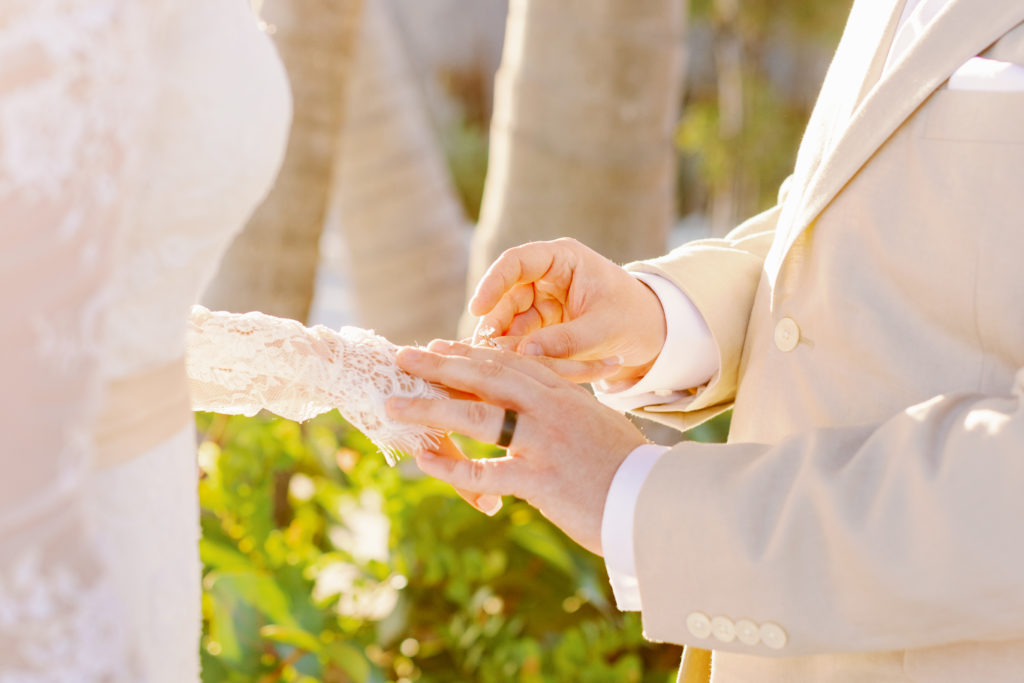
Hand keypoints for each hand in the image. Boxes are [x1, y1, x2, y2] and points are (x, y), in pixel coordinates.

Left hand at [385, 340, 647, 554]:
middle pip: (484, 377)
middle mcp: (550, 409)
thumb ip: (565, 411)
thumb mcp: (596, 425)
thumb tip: (540, 408)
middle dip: (439, 366)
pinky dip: (451, 466)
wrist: (656, 502)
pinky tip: (424, 461)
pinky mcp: (540, 479)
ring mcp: (543, 442)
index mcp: (564, 393)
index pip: (508, 363)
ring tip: (394, 406)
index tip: (439, 346)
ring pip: (476, 416)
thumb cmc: (627, 468)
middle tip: (402, 358)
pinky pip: (484, 470)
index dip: (469, 353)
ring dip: (430, 409)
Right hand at [469, 238, 666, 383]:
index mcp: (564, 259)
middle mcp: (547, 275)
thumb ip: (565, 341)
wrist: (654, 334)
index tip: (477, 308)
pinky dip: (513, 352)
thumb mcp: (604, 330)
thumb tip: (524, 354)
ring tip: (491, 363)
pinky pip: (520, 336)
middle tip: (482, 349)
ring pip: (509, 319)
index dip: (493, 282)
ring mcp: (543, 300)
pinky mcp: (543, 324)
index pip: (517, 262)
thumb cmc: (635, 319)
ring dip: (500, 340)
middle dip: (494, 321)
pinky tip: (503, 368)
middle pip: (507, 294)